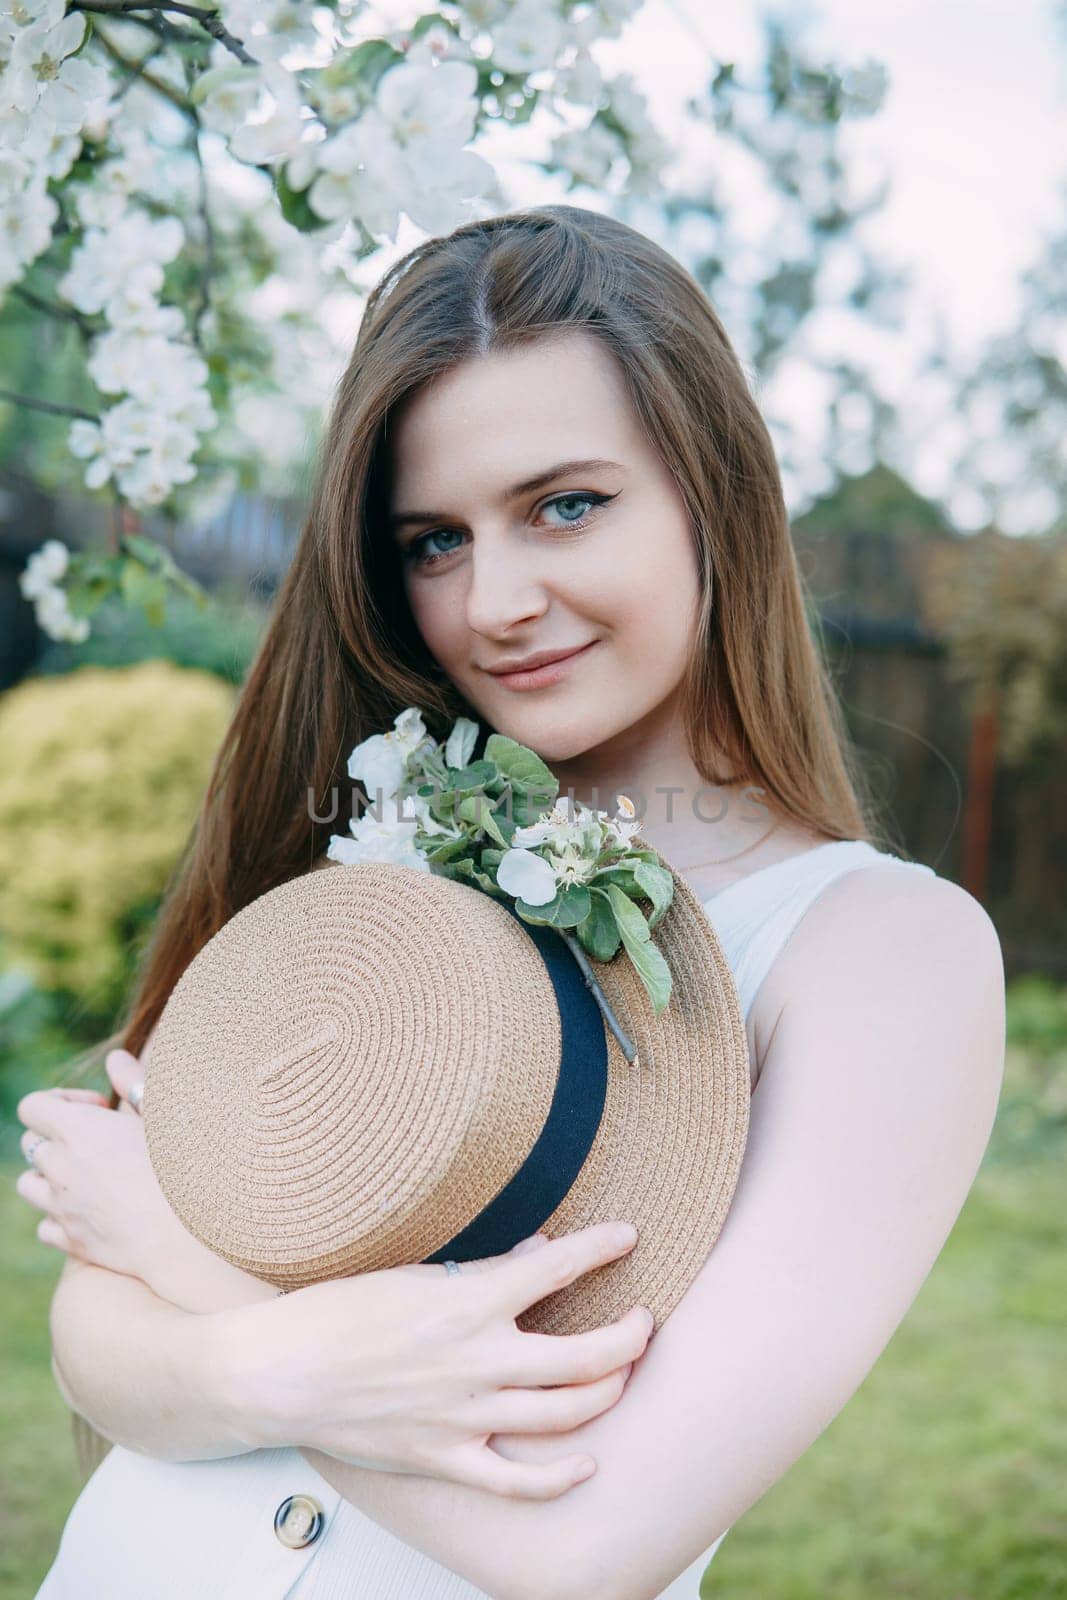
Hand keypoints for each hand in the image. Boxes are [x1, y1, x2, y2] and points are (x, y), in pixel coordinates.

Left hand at [15, 1051, 272, 1312]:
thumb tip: (114, 1058)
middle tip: (102, 1142)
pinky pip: (45, 1226)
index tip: (100, 1108)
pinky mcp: (72, 1242)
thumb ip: (134, 1082)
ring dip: (51, 1176)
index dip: (62, 1100)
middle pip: (30, 1143)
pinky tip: (95, 1211)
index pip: (33, 1106)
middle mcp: (61, 1169)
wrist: (197, 1232)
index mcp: (79, 1130)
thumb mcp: (167, 1113)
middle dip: (58, 1137)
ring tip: (91, 1175)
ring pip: (29, 1185)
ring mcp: (62, 1208)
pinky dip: (61, 1217)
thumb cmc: (190, 1165)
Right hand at [230, 1220, 653, 1499]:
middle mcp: (475, 1361)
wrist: (277, 1374)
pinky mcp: (442, 1459)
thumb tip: (535, 1252)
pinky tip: (587, 1464)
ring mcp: (462, 1417)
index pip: (555, 1267)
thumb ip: (479, 1269)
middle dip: (628, 1337)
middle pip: (582, 1356)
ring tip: (622, 1374)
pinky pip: (515, 1482)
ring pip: (562, 1414)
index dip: (601, 1247)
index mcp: (466, 1303)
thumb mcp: (410, 1273)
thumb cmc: (336, 1313)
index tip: (628, 1236)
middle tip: (644, 1322)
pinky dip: (559, 1478)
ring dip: (607, 1392)